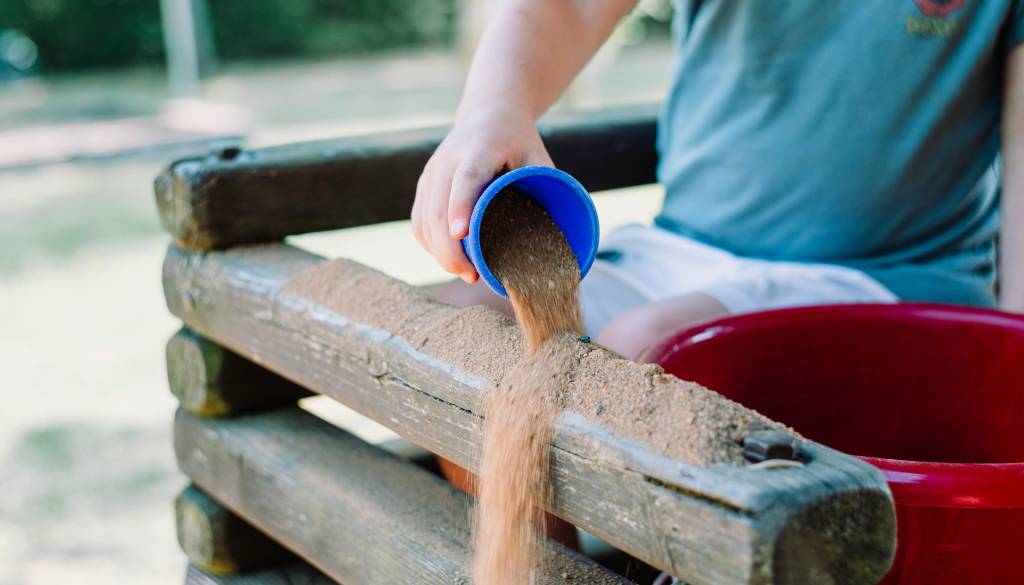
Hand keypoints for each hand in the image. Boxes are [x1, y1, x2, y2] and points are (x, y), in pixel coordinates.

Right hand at [411, 104, 552, 282]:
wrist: (487, 113)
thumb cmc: (518, 140)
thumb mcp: (537, 156)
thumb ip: (546, 188)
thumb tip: (558, 235)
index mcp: (479, 149)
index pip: (465, 180)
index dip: (460, 207)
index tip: (461, 234)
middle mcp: (447, 160)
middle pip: (438, 209)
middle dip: (449, 248)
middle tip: (471, 275)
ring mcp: (431, 174)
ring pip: (424, 220)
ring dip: (439, 252)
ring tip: (465, 273)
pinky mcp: (424, 186)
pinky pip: (419, 222)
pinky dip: (430, 245)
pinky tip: (448, 259)